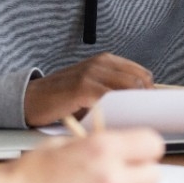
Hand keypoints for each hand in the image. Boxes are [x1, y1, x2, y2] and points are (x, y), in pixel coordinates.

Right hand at [0, 128, 163, 182]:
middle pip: (153, 175)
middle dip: (141, 173)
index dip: (148, 147)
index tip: (142, 151)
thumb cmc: (26, 176)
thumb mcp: (61, 145)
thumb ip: (92, 145)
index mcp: (103, 149)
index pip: (152, 144)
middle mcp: (110, 176)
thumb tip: (112, 146)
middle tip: (126, 171)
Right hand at [24, 53, 153, 126]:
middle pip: (139, 80)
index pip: (143, 74)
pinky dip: (116, 110)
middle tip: (145, 119)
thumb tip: (141, 109)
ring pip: (127, 87)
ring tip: (133, 122)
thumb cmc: (63, 99)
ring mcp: (91, 73)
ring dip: (134, 106)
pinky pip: (108, 97)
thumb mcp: (93, 90)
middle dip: (145, 101)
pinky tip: (114, 121)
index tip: (151, 110)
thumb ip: (114, 93)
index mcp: (107, 61)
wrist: (31, 99)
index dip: (149, 93)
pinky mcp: (81, 86)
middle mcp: (101, 63)